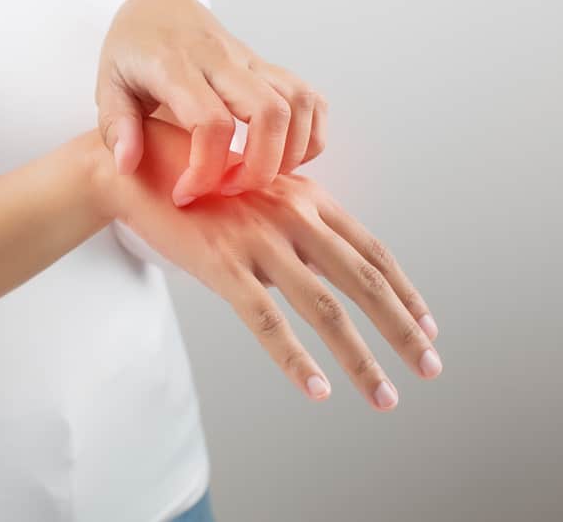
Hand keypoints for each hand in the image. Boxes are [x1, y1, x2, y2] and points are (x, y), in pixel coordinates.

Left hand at [96, 0, 327, 206]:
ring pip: (299, 103)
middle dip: (261, 167)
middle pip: (269, 112)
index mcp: (176, 67)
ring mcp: (251, 61)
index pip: (210, 122)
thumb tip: (128, 165)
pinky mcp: (268, 67)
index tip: (186, 194)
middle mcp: (221, 60)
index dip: (205, 169)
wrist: (158, 9)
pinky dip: (310, 135)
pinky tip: (283, 157)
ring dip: (291, 152)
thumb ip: (117, 126)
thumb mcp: (108, 85)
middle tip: (232, 189)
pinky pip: (310, 98)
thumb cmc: (131, 52)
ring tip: (259, 176)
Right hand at [101, 117, 441, 410]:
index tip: (427, 324)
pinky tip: (317, 389)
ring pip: (326, 309)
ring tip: (383, 396)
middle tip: (429, 366)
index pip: (371, 251)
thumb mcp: (257, 191)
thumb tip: (324, 263)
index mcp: (306, 197)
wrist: (133, 166)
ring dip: (362, 359)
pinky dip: (296, 360)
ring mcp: (259, 240)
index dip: (405, 291)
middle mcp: (293, 215)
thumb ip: (293, 221)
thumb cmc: (194, 181)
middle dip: (403, 330)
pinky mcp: (222, 264)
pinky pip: (267, 321)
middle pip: (365, 281)